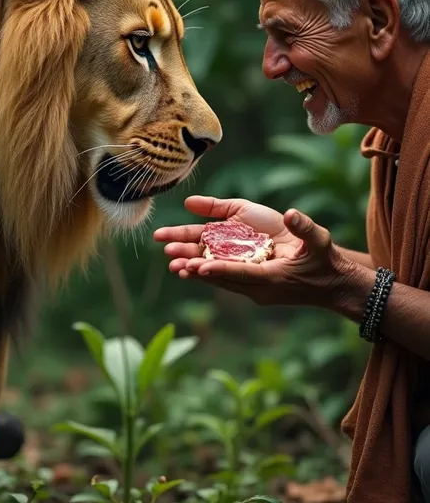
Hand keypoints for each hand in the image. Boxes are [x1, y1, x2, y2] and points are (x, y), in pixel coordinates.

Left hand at [154, 196, 350, 307]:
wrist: (331, 283)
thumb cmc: (325, 261)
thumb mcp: (319, 241)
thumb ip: (305, 228)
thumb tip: (291, 214)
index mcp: (274, 276)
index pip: (243, 272)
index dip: (221, 269)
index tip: (198, 266)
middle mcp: (260, 285)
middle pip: (223, 276)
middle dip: (197, 267)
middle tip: (173, 261)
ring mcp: (255, 287)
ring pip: (220, 278)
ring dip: (197, 270)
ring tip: (172, 263)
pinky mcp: (253, 284)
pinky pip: (226, 278)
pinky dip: (208, 272)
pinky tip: (189, 265)